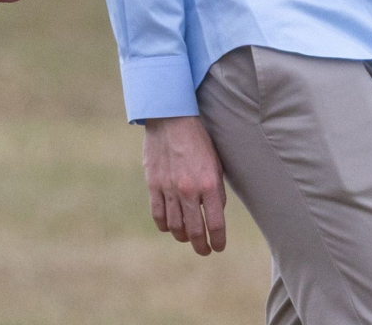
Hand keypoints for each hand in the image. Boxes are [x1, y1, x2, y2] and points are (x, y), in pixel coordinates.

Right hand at [142, 116, 226, 255]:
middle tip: (205, 251)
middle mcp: (189, 190)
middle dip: (201, 245)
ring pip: (175, 226)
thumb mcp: (216, 163)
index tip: (219, 247)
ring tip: (188, 239)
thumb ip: (216, 190)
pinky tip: (170, 227)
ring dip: (183, 237)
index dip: (218, 240)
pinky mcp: (153, 186)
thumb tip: (215, 213)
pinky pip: (158, 215)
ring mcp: (169, 189)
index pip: (216, 223)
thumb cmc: (199, 140)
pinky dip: (165, 226)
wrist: (171, 120)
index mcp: (209, 184)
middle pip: (195, 230)